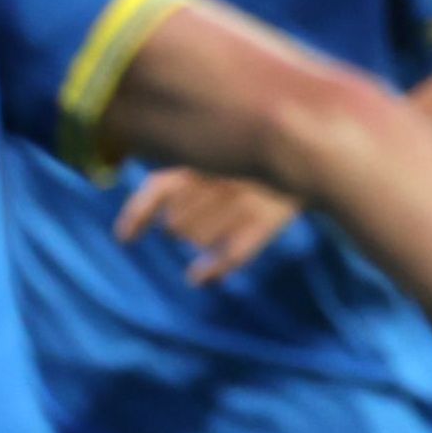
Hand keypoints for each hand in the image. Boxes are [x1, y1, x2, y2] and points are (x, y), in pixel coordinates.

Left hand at [115, 167, 299, 286]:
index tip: (124, 239)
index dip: (137, 216)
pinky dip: (210, 271)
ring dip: (198, 243)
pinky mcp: (265, 222)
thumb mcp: (210, 158)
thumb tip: (127, 227)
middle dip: (180, 227)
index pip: (159, 190)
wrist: (307, 154)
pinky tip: (199, 278)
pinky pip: (230, 255)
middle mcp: (218, 180)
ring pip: (198, 240)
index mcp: (202, 161)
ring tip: (212, 235)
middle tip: (201, 218)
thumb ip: (173, 181)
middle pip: (176, 225)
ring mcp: (242, 202)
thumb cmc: (246, 163)